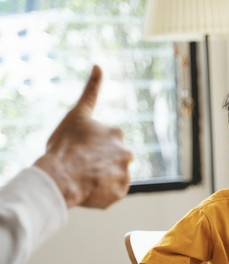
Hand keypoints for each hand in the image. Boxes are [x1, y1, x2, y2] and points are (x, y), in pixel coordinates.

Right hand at [35, 65, 132, 208]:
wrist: (62, 176)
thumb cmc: (66, 144)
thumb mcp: (77, 113)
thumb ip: (91, 90)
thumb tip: (99, 65)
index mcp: (117, 135)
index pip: (106, 142)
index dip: (90, 147)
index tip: (79, 151)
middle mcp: (127, 154)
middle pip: (111, 159)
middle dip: (98, 163)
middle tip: (80, 166)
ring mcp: (125, 175)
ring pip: (112, 176)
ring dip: (100, 177)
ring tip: (82, 178)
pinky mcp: (120, 193)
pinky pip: (111, 193)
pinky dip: (101, 193)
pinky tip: (88, 189)